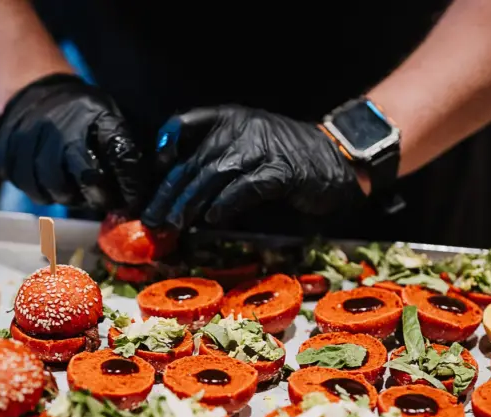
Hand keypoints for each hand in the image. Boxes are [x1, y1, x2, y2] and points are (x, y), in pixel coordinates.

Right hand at [0, 74, 148, 213]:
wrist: (37, 95)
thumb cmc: (85, 114)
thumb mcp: (114, 117)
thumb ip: (133, 146)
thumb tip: (160, 181)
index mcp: (98, 117)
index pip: (122, 155)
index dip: (132, 184)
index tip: (136, 201)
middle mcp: (64, 131)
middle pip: (88, 179)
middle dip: (101, 196)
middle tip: (106, 199)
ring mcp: (34, 146)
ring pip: (59, 192)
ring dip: (74, 197)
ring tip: (79, 188)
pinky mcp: (14, 162)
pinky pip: (36, 193)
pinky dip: (49, 194)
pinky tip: (57, 183)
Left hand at [141, 106, 363, 228]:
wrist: (336, 157)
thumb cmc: (287, 157)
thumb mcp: (248, 146)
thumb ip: (217, 160)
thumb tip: (181, 194)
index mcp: (230, 119)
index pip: (186, 122)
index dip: (167, 143)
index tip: (157, 168)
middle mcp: (242, 128)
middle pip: (195, 160)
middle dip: (170, 192)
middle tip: (154, 217)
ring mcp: (262, 148)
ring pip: (214, 175)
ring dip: (191, 202)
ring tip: (174, 223)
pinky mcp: (280, 171)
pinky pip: (246, 187)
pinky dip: (227, 203)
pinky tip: (212, 218)